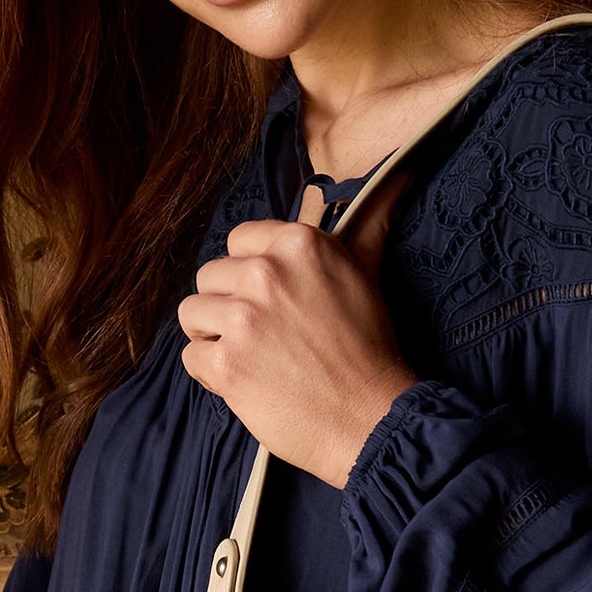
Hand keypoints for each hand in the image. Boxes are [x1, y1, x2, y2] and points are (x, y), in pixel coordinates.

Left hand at [177, 176, 419, 486]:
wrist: (371, 418)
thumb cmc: (371, 347)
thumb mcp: (368, 272)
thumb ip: (365, 226)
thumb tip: (400, 172)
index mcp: (296, 244)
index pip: (238, 242)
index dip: (250, 274)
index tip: (274, 300)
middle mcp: (264, 273)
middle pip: (209, 277)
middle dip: (228, 305)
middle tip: (265, 335)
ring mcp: (241, 319)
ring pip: (192, 314)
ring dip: (214, 338)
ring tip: (253, 357)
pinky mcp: (225, 364)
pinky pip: (191, 357)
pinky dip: (212, 373)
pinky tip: (248, 381)